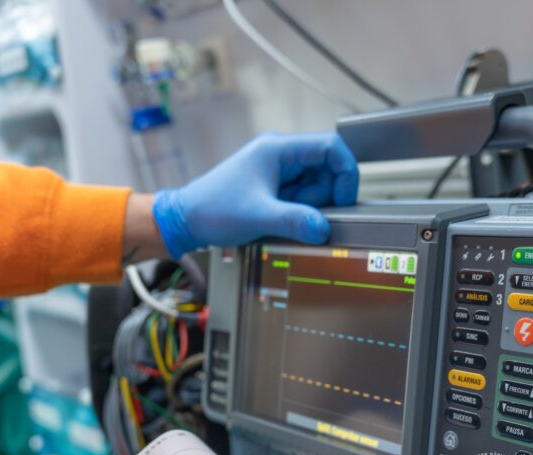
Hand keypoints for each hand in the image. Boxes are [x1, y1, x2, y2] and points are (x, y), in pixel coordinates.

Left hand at [153, 131, 358, 257]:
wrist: (187, 219)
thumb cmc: (213, 209)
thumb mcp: (258, 216)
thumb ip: (295, 221)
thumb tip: (324, 229)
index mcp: (278, 149)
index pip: (331, 147)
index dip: (345, 173)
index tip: (344, 200)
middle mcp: (280, 154)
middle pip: (327, 169)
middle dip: (324, 196)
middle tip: (305, 214)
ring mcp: (278, 171)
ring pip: (316, 185)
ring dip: (311, 205)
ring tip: (284, 217)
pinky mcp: (275, 187)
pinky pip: (302, 197)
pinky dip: (300, 211)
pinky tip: (280, 219)